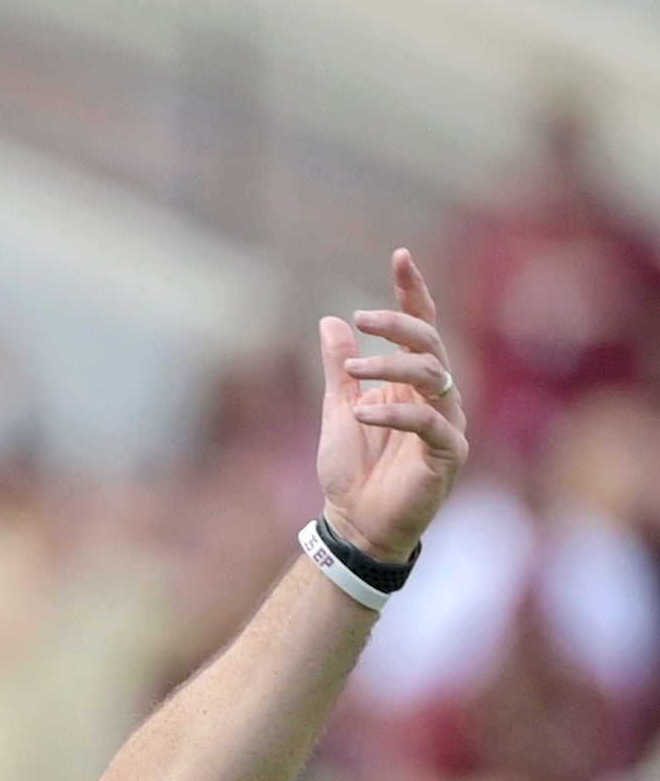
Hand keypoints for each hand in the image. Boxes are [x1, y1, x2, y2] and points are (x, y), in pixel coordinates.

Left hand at [316, 249, 469, 563]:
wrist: (353, 525)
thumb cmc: (350, 471)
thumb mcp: (337, 409)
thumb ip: (340, 368)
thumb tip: (331, 321)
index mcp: (411, 384)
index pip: (420, 328)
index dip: (413, 292)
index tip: (400, 255)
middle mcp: (436, 398)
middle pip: (431, 344)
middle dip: (400, 324)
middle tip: (362, 316)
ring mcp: (447, 424)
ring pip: (434, 376)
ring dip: (391, 368)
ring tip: (353, 372)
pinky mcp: (449, 454)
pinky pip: (429, 422)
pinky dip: (394, 413)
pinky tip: (362, 412)